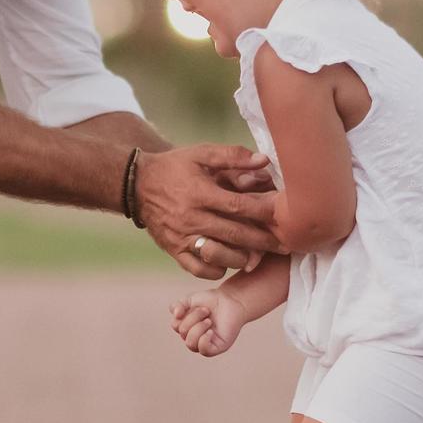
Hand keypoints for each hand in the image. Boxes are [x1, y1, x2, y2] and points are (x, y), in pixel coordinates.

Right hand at [139, 143, 281, 279]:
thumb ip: (232, 156)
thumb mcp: (200, 154)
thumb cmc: (175, 167)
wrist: (137, 184)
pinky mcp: (173, 250)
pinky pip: (199, 268)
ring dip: (242, 258)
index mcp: (199, 192)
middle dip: (263, 241)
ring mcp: (181, 237)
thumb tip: (264, 161)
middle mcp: (190, 217)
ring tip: (260, 256)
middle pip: (234, 234)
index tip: (284, 216)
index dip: (263, 212)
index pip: (238, 205)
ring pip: (218, 256)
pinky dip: (217, 269)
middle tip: (286, 246)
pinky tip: (229, 263)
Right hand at [169, 288, 245, 357]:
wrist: (231, 300)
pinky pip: (205, 351)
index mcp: (186, 327)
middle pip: (183, 333)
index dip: (184, 314)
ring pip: (191, 344)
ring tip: (209, 320)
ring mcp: (205, 343)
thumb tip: (176, 315)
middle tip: (206, 310)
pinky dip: (204, 341)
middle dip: (193, 318)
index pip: (176, 325)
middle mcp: (194, 337)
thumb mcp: (190, 300)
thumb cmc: (211, 301)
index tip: (196, 305)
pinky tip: (211, 331)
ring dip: (198, 328)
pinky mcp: (217, 347)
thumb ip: (179, 305)